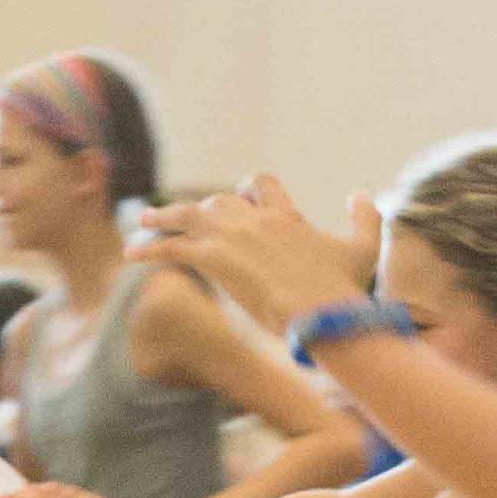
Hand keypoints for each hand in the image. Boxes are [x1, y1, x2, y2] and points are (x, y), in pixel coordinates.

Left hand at [130, 175, 383, 336]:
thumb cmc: (345, 289)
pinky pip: (172, 247)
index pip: (260, 185)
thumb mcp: (363, 249)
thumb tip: (362, 195)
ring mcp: (233, 237)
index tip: (237, 201)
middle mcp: (255, 219)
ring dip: (162, 217)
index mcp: (286, 216)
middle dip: (197, 209)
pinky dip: (149, 248)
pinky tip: (130, 255)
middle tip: (177, 216)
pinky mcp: (215, 259)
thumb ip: (366, 219)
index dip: (246, 191)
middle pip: (216, 201)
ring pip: (186, 215)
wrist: (325, 313)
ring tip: (142, 221)